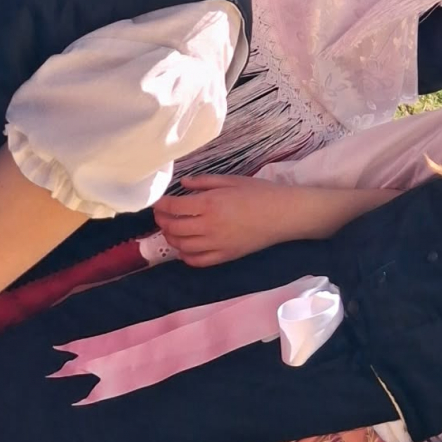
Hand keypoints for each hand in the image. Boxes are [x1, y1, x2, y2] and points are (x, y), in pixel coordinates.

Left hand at [154, 174, 293, 264]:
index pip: (174, 207)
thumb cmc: (259, 193)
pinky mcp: (225, 256)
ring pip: (182, 246)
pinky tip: (184, 248)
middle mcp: (209, 226)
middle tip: (161, 215)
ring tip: (170, 230)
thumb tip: (183, 184)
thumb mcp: (231, 180)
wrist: (283, 214)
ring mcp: (216, 244)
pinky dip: (185, 256)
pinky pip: (197, 261)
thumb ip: (204, 182)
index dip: (161, 205)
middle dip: (162, 221)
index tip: (158, 202)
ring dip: (171, 238)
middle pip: (174, 228)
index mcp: (210, 204)